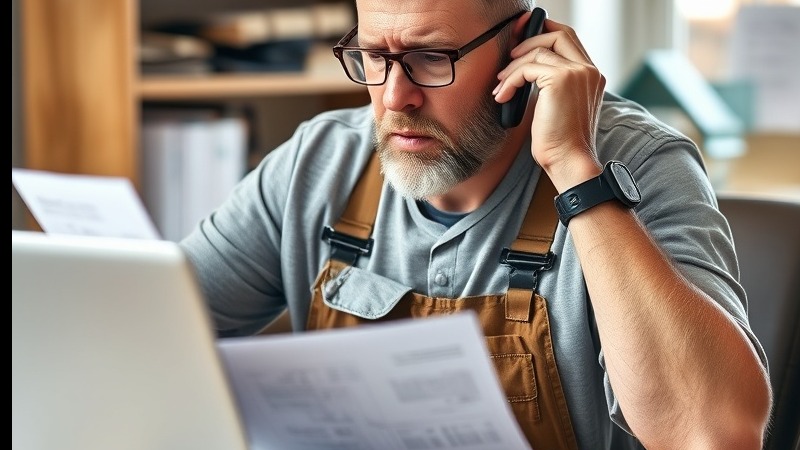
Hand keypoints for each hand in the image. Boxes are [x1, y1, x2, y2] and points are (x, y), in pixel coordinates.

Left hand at [493, 18, 605, 190]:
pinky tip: (502, 96)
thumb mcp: (559, 107)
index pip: (569, 39)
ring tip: (501, 85)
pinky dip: (510, 80)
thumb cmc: (560, 142)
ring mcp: (577, 72)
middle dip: (528, 37)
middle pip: (558, 34)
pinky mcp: (561, 79)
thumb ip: (552, 84)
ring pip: (538, 50)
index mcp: (591, 75)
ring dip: (513, 67)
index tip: (522, 33)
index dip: (544, 31)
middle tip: (507, 52)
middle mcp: (588, 70)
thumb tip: (524, 69)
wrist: (569, 161)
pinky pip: (527, 68)